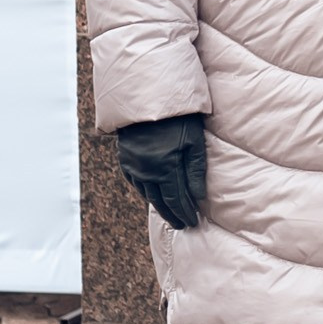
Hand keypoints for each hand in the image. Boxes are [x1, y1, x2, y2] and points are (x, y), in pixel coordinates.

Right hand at [117, 114, 206, 230]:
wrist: (148, 99)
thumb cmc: (179, 118)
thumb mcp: (194, 141)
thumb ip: (196, 170)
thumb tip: (198, 197)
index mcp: (165, 168)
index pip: (176, 199)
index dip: (184, 212)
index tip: (192, 222)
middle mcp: (146, 171)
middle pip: (160, 201)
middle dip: (172, 214)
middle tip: (182, 225)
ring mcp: (133, 166)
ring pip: (146, 193)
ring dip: (159, 204)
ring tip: (170, 213)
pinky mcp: (125, 159)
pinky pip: (135, 182)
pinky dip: (145, 191)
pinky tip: (152, 194)